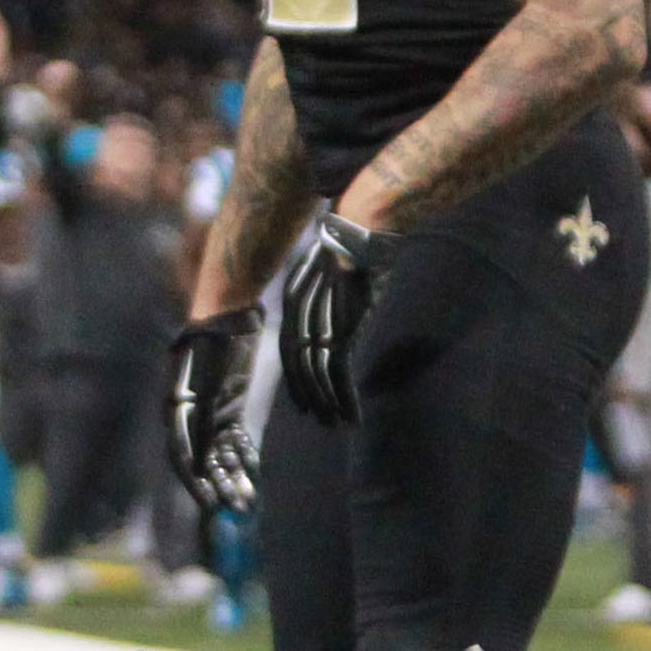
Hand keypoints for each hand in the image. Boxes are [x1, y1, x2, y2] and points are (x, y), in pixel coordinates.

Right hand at [166, 308, 263, 513]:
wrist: (230, 314)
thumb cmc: (214, 347)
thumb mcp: (210, 389)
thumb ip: (206, 426)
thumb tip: (200, 466)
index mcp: (177, 412)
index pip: (183, 457)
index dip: (196, 484)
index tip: (210, 506)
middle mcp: (190, 416)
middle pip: (204, 459)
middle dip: (221, 485)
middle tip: (238, 509)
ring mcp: (210, 410)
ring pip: (221, 452)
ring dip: (233, 475)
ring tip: (248, 500)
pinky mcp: (228, 404)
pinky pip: (234, 438)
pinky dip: (243, 455)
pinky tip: (253, 473)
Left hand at [279, 211, 399, 426]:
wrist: (361, 227)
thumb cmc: (353, 245)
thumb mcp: (332, 273)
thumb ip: (328, 297)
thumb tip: (337, 316)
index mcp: (295, 299)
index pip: (289, 349)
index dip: (296, 379)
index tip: (304, 402)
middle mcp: (300, 313)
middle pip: (299, 366)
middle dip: (310, 397)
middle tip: (322, 420)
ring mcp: (318, 320)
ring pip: (317, 374)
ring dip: (328, 403)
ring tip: (338, 423)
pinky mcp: (340, 327)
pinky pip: (337, 371)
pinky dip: (344, 397)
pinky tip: (353, 413)